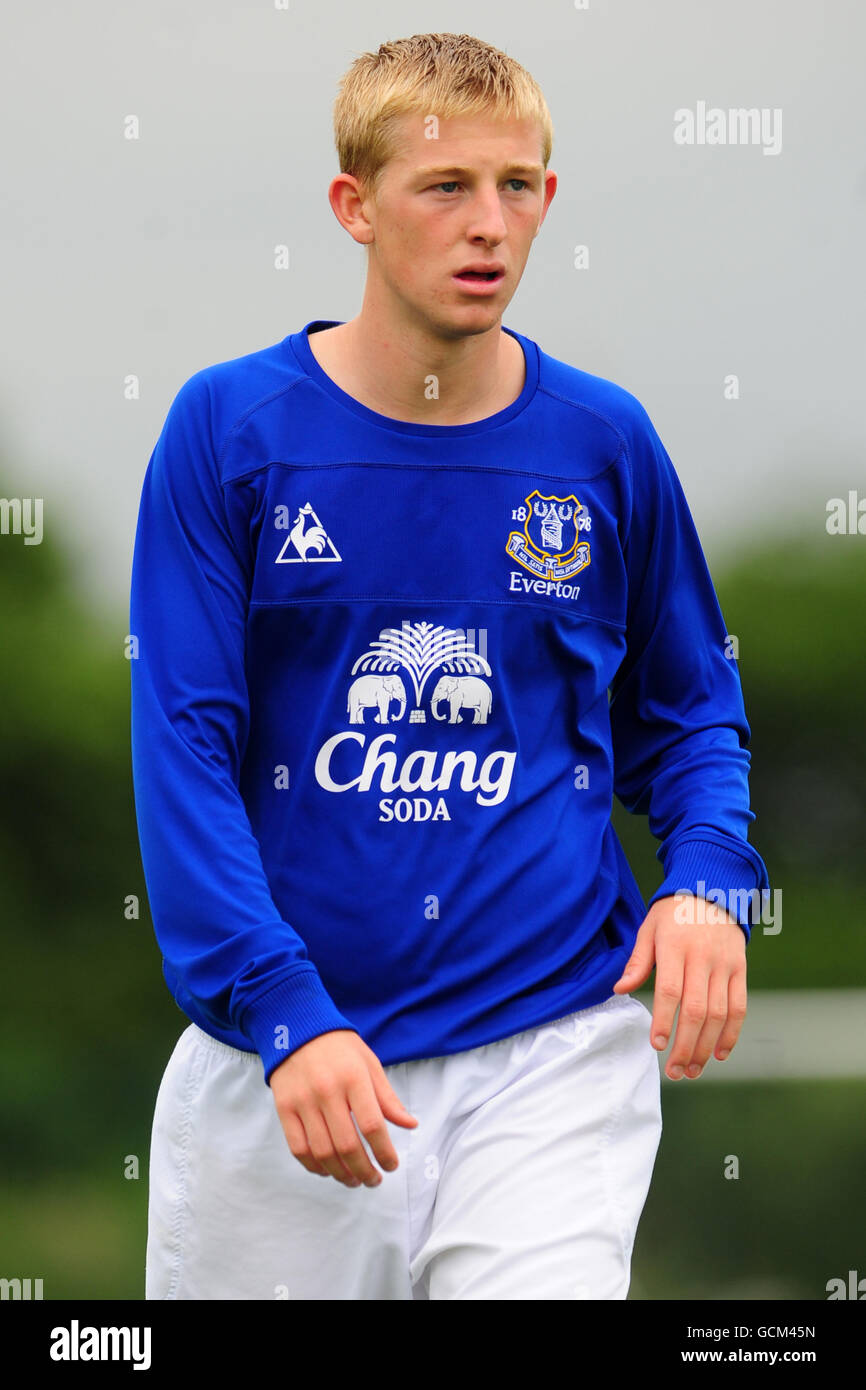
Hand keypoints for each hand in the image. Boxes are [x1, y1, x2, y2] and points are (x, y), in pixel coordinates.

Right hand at [270, 1029, 417, 1187]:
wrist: (297, 1027)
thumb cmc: (339, 1047)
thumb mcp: (369, 1063)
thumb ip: (387, 1097)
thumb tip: (410, 1125)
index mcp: (354, 1078)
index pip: (372, 1125)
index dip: (384, 1152)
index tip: (391, 1165)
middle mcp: (327, 1091)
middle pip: (347, 1145)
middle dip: (364, 1170)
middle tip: (374, 1180)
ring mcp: (303, 1102)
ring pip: (323, 1152)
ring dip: (341, 1174)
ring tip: (354, 1180)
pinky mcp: (284, 1109)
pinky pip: (298, 1148)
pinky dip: (314, 1166)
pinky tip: (328, 1171)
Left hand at [612, 895, 746, 1079]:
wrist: (713, 888)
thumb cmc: (674, 912)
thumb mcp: (649, 927)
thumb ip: (637, 961)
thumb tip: (619, 990)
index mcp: (675, 946)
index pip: (671, 990)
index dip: (664, 1021)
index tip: (657, 1045)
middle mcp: (703, 957)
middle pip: (697, 1010)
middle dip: (686, 1045)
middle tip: (675, 1071)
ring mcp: (725, 964)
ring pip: (719, 1014)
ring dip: (706, 1046)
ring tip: (693, 1069)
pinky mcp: (740, 969)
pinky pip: (739, 1007)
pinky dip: (731, 1033)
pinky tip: (719, 1053)